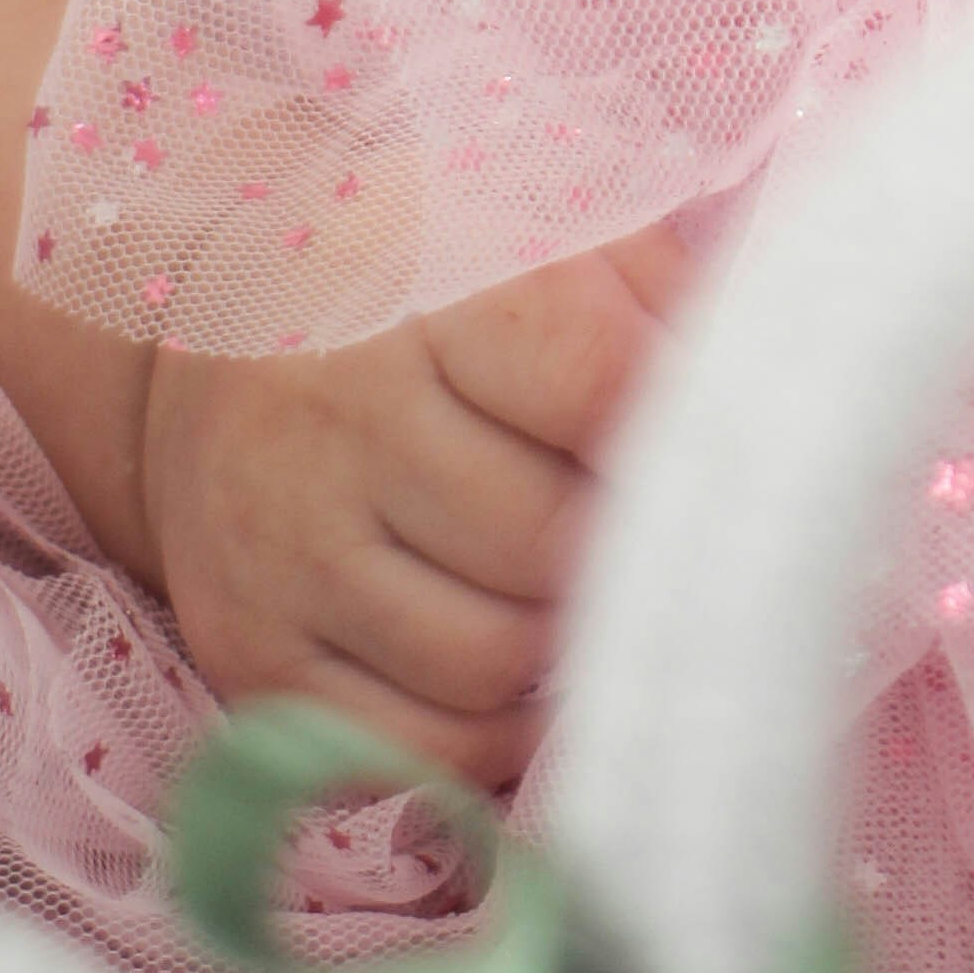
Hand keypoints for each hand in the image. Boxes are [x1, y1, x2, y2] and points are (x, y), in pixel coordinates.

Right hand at [135, 227, 689, 791]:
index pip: (591, 382)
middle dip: (622, 547)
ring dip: (566, 646)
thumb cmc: (418, 279)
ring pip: (485, 660)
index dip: (669, 429)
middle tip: (655, 534)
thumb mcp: (530, 225)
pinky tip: (530, 675)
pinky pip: (408, 747)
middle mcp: (335, 425)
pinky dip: (494, 736)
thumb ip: (653, 293)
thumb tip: (765, 392)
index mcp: (419, 295)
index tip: (705, 438)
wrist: (208, 338)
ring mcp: (281, 552)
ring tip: (590, 595)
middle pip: (545, 540)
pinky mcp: (248, 653)